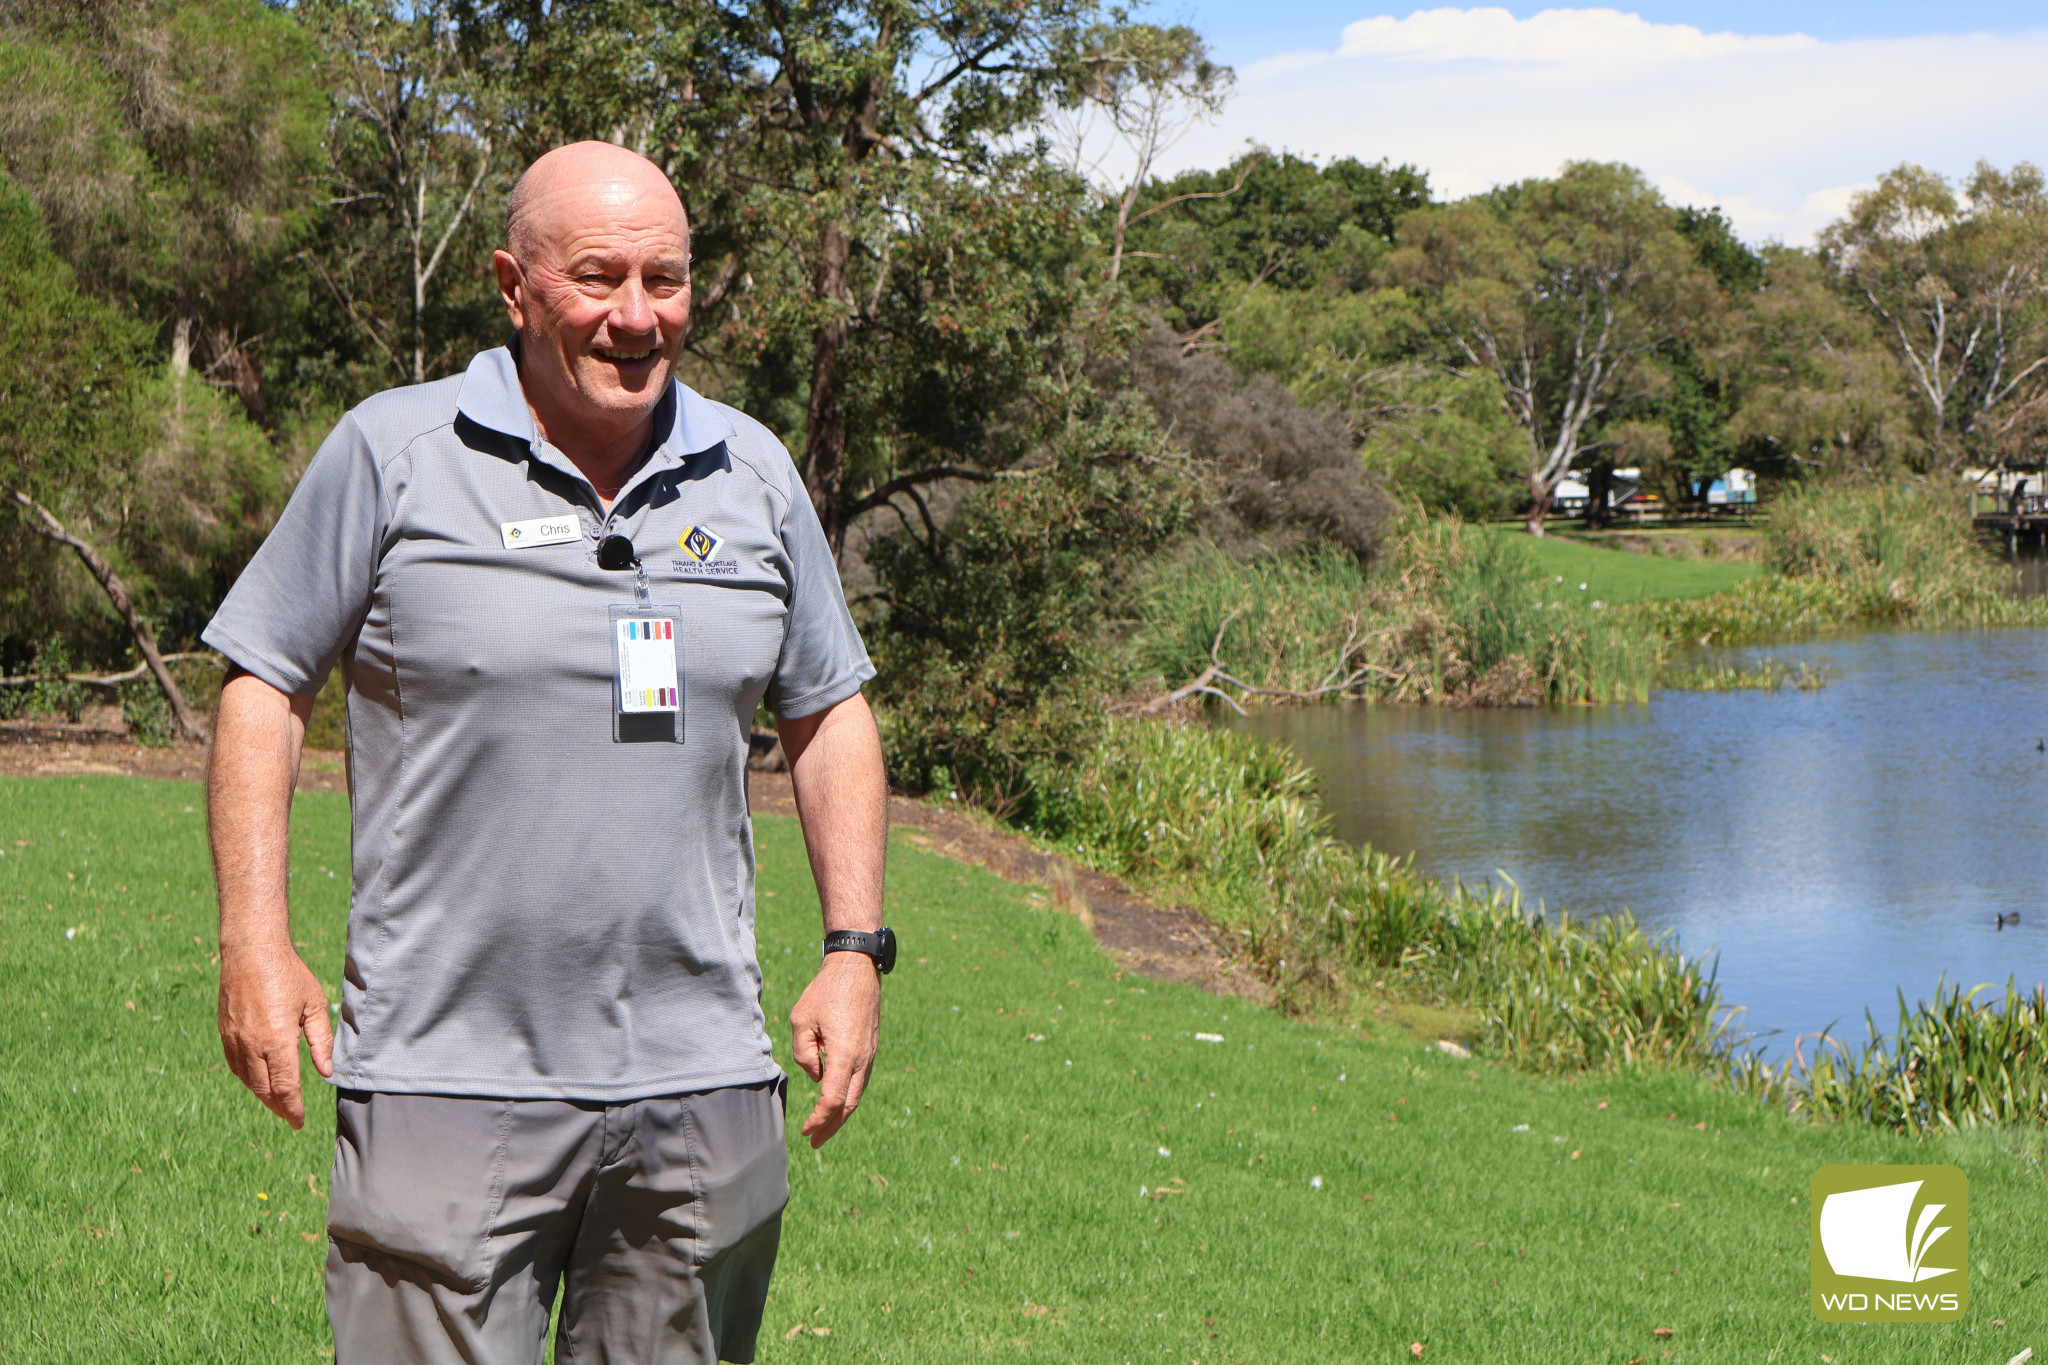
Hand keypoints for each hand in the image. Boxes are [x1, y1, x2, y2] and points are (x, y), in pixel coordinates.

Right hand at [218, 942, 333, 1129]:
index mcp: (277, 1039)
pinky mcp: (225, 1033)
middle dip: (279, 1107)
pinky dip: (248, 1079)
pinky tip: (258, 1081)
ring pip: (248, 1080)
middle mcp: (252, 1044)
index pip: (286, 1086)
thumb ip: (321, 1041)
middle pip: (264, 1089)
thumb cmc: (289, 974)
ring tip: (278, 1104)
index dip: (293, 1108)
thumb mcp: (315, 1004)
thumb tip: (325, 1072)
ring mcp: (235, 1040)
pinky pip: (236, 1066)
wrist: (251, 951)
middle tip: (291, 1118)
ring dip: (263, 1095)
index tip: (300, 1122)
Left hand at [788, 951, 880, 1147]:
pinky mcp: (871, 1048)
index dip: (818, 1119)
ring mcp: (870, 1054)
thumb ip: (803, 1054)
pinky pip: (861, 1080)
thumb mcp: (801, 1020)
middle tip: (815, 1141)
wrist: (856, 968)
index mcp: (844, 1054)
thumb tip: (815, 1076)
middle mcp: (862, 1058)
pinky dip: (849, 1096)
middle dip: (831, 1126)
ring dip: (841, 1114)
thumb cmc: (826, 991)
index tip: (805, 1129)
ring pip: (857, 1094)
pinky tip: (836, 1100)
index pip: (832, 1100)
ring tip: (824, 1127)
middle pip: (849, 1105)